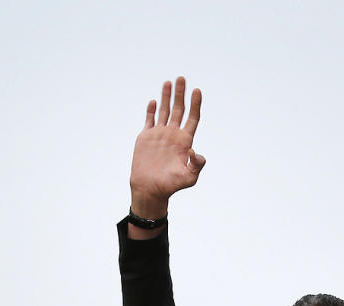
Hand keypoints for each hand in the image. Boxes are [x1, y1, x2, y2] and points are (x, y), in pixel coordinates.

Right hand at [129, 76, 203, 220]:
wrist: (150, 190)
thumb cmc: (170, 186)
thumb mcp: (189, 178)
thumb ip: (196, 165)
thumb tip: (195, 151)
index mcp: (185, 142)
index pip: (192, 118)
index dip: (195, 104)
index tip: (197, 91)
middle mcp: (173, 135)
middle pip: (179, 110)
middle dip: (180, 94)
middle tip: (181, 78)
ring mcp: (159, 135)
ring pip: (165, 111)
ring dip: (167, 96)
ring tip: (168, 82)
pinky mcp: (146, 137)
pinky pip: (150, 120)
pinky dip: (151, 110)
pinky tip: (153, 101)